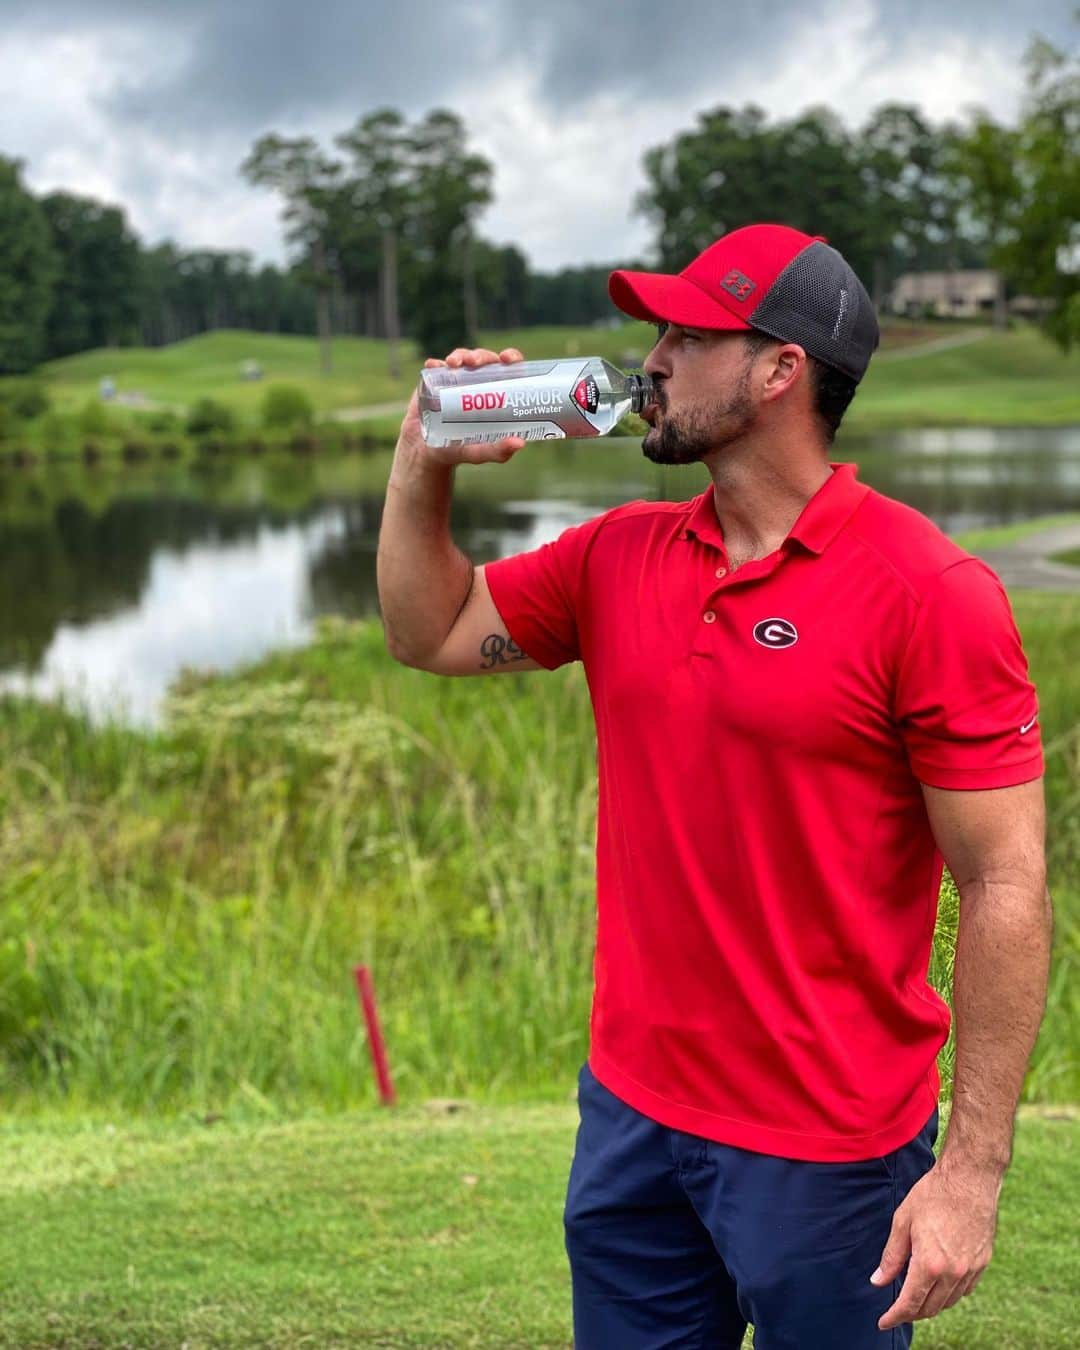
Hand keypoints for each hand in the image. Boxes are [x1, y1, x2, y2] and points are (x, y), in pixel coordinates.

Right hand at [398, 347, 526, 466]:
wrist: (425, 452)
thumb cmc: (458, 450)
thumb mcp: (479, 453)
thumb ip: (498, 451)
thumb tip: (520, 443)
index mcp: (496, 394)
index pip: (510, 369)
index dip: (512, 357)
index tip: (507, 358)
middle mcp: (478, 382)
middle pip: (485, 360)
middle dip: (481, 356)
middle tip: (474, 363)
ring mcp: (456, 379)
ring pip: (462, 359)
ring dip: (460, 356)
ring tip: (453, 364)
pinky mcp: (435, 381)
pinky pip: (436, 367)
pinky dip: (435, 364)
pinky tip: (433, 365)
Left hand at [872, 1158, 1001, 1330]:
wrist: (970, 1179)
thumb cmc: (932, 1195)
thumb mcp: (903, 1222)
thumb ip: (892, 1256)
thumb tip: (878, 1280)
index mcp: (930, 1264)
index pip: (910, 1303)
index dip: (895, 1316)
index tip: (883, 1323)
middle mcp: (953, 1273)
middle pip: (930, 1308)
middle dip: (911, 1312)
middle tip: (897, 1308)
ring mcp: (971, 1269)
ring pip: (949, 1302)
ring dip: (931, 1305)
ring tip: (916, 1297)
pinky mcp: (983, 1262)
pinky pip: (965, 1290)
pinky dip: (950, 1293)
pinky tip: (940, 1283)